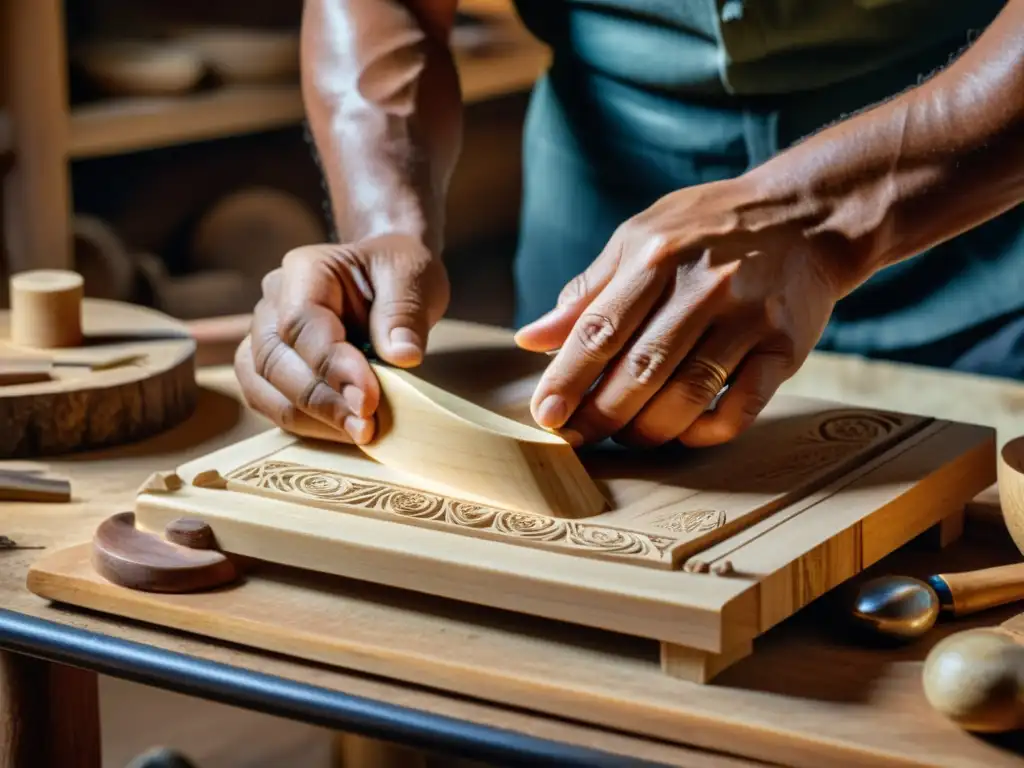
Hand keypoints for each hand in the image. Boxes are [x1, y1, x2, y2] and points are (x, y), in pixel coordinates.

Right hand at [234, 233, 449, 443]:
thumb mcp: (413, 276)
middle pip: (273, 360)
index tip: (368, 398)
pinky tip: (345, 433)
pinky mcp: (272, 372)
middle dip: (321, 401)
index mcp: (306, 270)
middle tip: (366, 426)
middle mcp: (273, 303)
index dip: (331, 365)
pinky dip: (306, 426)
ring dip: (310, 420)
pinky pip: (271, 405)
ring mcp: (264, 339)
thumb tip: (402, 356)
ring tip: (360, 434)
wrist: (386, 280)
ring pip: (262, 388)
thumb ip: (405, 312)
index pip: (301, 322)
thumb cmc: (396, 274)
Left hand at [513, 177, 843, 447]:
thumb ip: (588, 292)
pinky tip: (684, 432)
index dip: (567, 379)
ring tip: (628, 435)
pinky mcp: (786, 347)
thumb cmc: (707, 229)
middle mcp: (702, 287)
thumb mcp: (640, 238)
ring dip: (649, 429)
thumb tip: (531, 340)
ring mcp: (748, 318)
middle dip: (601, 414)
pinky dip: (706, 431)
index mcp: (655, 257)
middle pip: (640, 370)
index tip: (545, 416)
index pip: (600, 330)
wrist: (806, 214)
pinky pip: (741, 407)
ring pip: (687, 395)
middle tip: (579, 436)